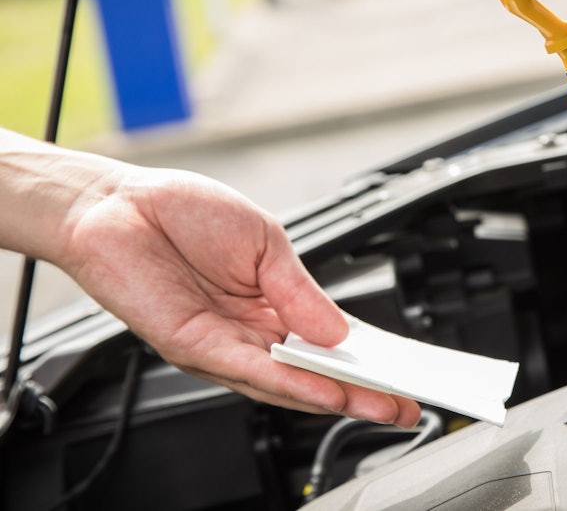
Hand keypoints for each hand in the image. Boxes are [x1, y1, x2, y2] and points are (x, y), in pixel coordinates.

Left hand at [57, 164, 420, 426]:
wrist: (116, 203)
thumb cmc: (183, 212)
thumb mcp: (264, 242)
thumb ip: (301, 290)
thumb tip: (341, 331)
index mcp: (272, 303)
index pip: (327, 342)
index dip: (366, 360)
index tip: (405, 374)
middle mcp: (249, 333)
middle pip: (313, 373)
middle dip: (362, 393)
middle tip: (405, 407)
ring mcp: (222, 345)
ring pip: (287, 383)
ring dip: (334, 397)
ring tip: (378, 405)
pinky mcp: (194, 347)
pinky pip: (250, 371)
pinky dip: (291, 384)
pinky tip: (325, 391)